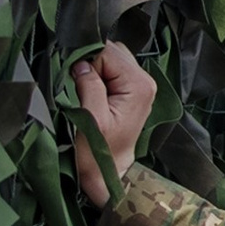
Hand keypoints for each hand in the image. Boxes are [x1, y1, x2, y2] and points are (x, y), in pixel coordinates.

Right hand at [71, 40, 157, 206]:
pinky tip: (93, 93)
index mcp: (139, 86)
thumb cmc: (97, 153)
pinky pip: (111, 70)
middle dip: (92, 64)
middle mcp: (145, 82)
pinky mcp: (131, 91)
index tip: (79, 83)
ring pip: (110, 58)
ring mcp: (140, 85)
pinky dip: (98, 76)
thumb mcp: (91, 118)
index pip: (107, 51)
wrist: (105, 174)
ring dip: (94, 70)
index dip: (88, 63)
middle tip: (83, 89)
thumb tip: (81, 62)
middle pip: (111, 51)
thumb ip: (89, 85)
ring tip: (88, 94)